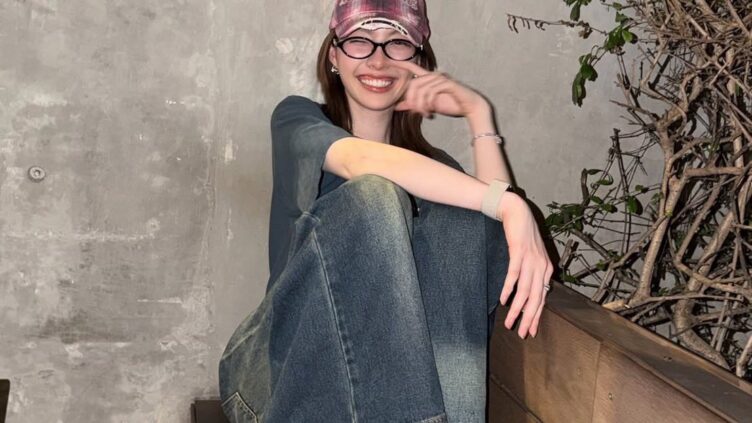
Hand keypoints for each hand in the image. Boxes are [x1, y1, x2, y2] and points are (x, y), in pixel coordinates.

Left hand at [390, 60, 487, 118]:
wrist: (470, 107)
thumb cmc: (451, 104)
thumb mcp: (428, 105)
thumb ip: (413, 105)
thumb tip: (397, 106)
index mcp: (429, 78)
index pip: (412, 68)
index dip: (400, 64)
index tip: (387, 60)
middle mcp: (434, 75)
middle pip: (413, 84)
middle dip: (411, 100)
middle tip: (415, 112)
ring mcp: (441, 78)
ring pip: (421, 90)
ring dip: (420, 105)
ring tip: (425, 114)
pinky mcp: (447, 84)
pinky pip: (431, 92)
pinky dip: (428, 104)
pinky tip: (430, 112)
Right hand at [497, 192, 553, 338]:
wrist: (517, 212)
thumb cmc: (522, 235)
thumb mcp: (531, 255)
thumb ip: (531, 272)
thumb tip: (527, 291)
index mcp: (546, 270)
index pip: (542, 299)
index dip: (536, 316)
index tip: (529, 331)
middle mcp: (541, 267)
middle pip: (536, 299)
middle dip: (528, 318)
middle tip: (521, 334)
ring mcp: (531, 260)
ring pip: (525, 291)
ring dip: (517, 309)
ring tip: (509, 322)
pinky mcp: (519, 253)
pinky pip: (514, 275)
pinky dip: (509, 289)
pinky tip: (503, 300)